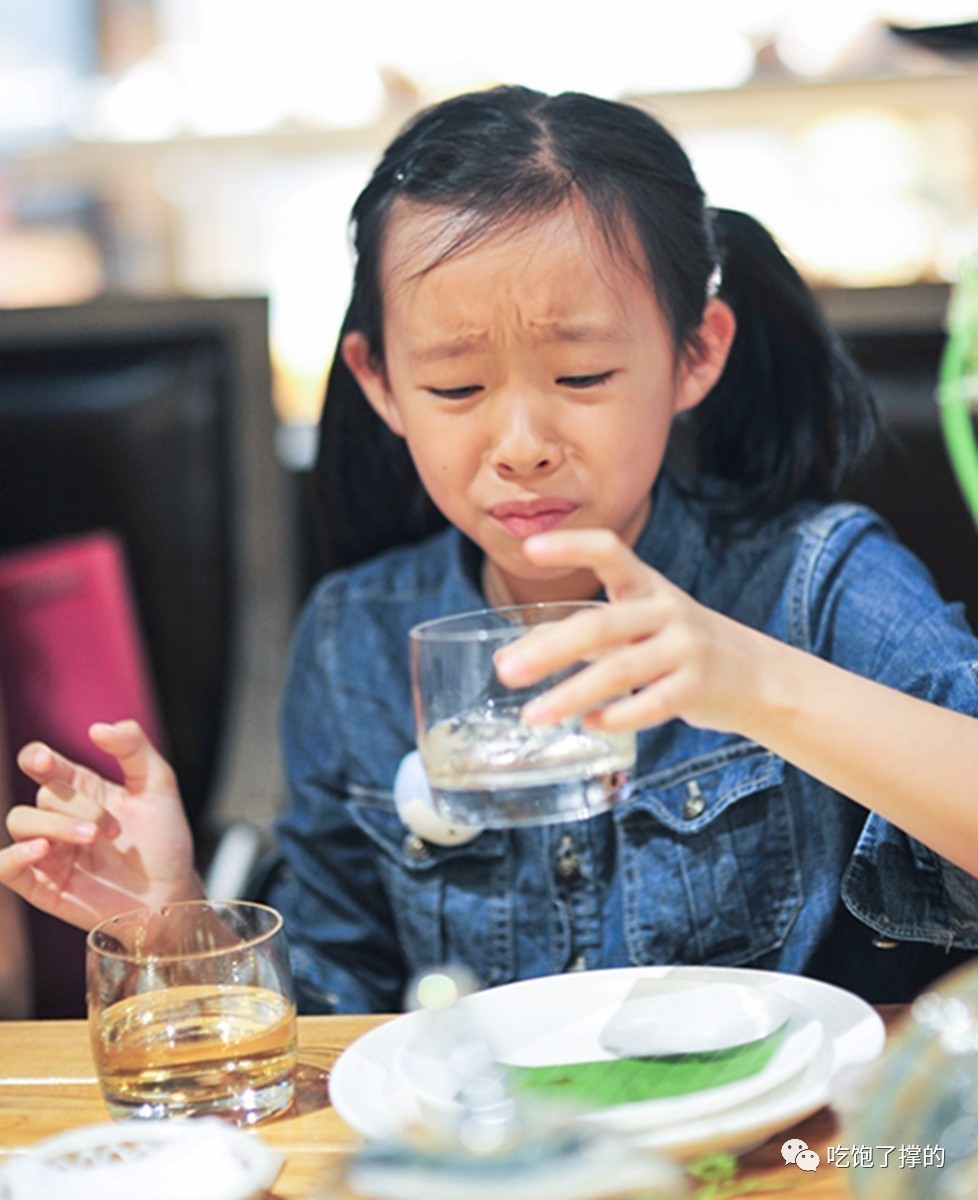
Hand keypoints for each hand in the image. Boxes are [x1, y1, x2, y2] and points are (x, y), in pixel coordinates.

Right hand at [0, 720, 201, 930]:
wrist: (171, 892)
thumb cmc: (165, 840)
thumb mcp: (158, 785)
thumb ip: (133, 748)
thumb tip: (98, 727)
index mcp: (81, 789)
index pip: (41, 764)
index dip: (37, 759)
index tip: (45, 761)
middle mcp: (60, 817)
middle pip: (44, 797)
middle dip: (78, 807)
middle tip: (113, 829)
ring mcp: (48, 851)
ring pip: (21, 823)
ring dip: (55, 826)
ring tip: (92, 839)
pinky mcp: (43, 885)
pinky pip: (5, 869)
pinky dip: (12, 857)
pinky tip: (40, 850)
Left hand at [494, 529, 769, 734]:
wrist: (756, 674)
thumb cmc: (678, 644)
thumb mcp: (637, 624)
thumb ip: (583, 632)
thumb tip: (516, 652)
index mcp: (646, 585)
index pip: (610, 551)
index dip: (572, 546)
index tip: (530, 548)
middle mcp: (665, 610)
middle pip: (600, 626)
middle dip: (549, 650)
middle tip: (506, 671)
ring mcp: (685, 649)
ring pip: (620, 672)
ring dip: (571, 695)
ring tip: (532, 715)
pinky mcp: (698, 688)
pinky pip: (651, 705)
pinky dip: (616, 717)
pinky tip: (588, 724)